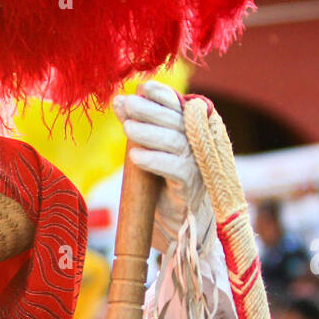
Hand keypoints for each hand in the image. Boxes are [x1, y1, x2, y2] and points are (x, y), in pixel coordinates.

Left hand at [113, 81, 213, 253]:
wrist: (175, 231)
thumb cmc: (161, 190)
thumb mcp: (146, 155)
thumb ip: (138, 128)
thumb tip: (121, 101)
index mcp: (190, 136)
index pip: (179, 109)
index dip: (164, 96)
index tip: (144, 87)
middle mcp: (198, 148)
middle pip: (176, 122)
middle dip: (150, 110)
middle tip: (127, 104)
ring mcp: (197, 167)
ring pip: (176, 142)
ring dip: (149, 133)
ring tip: (127, 129)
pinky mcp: (191, 189)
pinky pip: (175, 169)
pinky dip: (154, 160)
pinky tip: (135, 156)